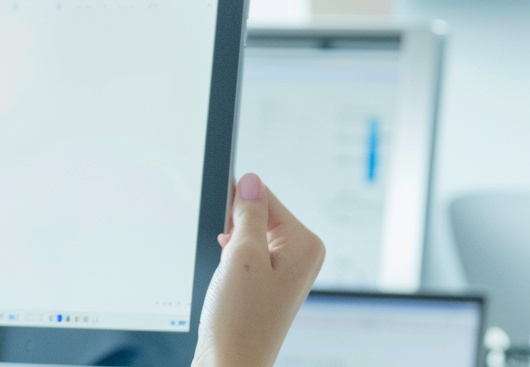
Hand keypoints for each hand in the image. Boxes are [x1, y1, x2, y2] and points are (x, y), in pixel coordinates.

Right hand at [192, 173, 324, 366]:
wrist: (231, 362)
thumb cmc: (240, 320)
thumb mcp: (242, 255)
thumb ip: (249, 213)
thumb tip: (250, 180)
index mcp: (306, 244)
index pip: (264, 197)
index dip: (236, 208)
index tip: (224, 228)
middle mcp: (301, 256)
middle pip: (258, 214)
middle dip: (233, 229)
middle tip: (228, 259)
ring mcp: (284, 271)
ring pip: (247, 234)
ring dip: (230, 246)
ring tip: (229, 276)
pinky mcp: (267, 283)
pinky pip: (244, 253)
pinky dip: (229, 260)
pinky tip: (227, 281)